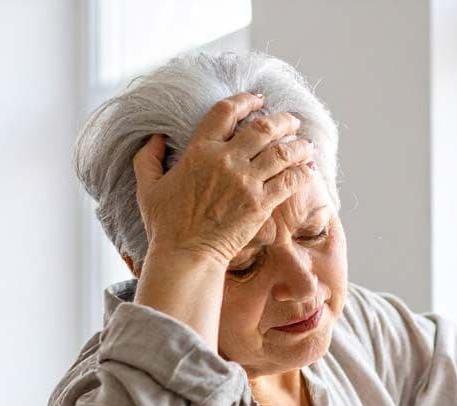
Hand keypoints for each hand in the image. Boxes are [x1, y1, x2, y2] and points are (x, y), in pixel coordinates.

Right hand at [131, 92, 318, 266]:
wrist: (186, 255)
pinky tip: (308, 169)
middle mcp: (225, 161)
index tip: (259, 99)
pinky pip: (288, 181)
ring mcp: (245, 182)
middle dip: (283, 120)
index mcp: (199, 151)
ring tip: (306, 143)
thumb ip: (148, 157)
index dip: (246, 100)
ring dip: (298, 144)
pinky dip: (302, 172)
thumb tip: (156, 137)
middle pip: (263, 128)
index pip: (226, 112)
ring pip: (281, 152)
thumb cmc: (165, 224)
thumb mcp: (147, 186)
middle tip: (292, 120)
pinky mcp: (260, 204)